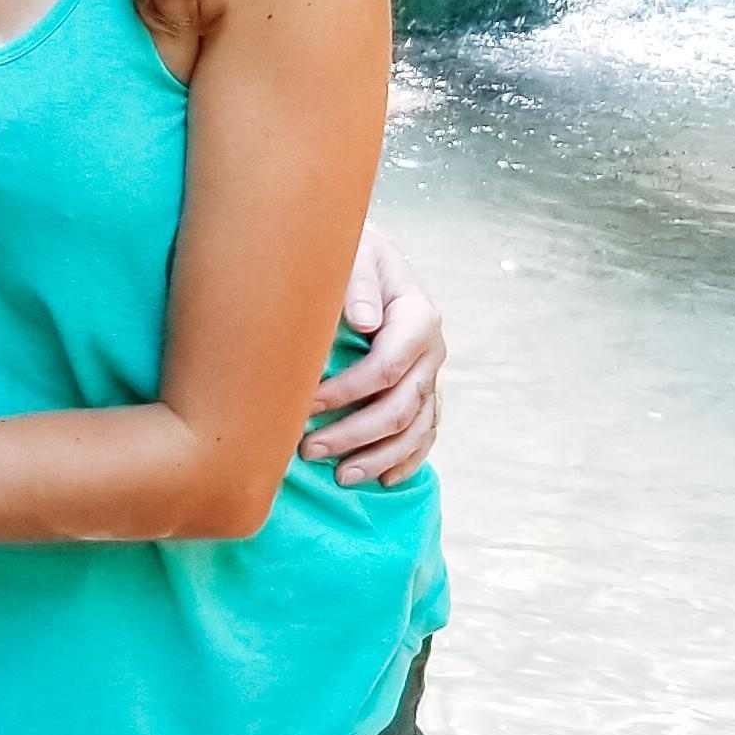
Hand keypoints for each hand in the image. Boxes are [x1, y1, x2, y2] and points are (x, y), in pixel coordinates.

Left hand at [303, 224, 442, 486]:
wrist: (368, 256)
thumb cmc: (351, 255)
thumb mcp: (354, 255)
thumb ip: (357, 285)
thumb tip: (363, 322)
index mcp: (416, 316)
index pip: (386, 368)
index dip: (346, 393)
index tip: (303, 406)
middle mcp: (431, 350)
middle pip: (400, 406)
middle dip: (355, 434)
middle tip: (308, 450)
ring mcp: (431, 373)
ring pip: (415, 428)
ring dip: (379, 457)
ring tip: (341, 477)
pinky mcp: (425, 389)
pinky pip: (426, 432)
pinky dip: (408, 458)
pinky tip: (386, 480)